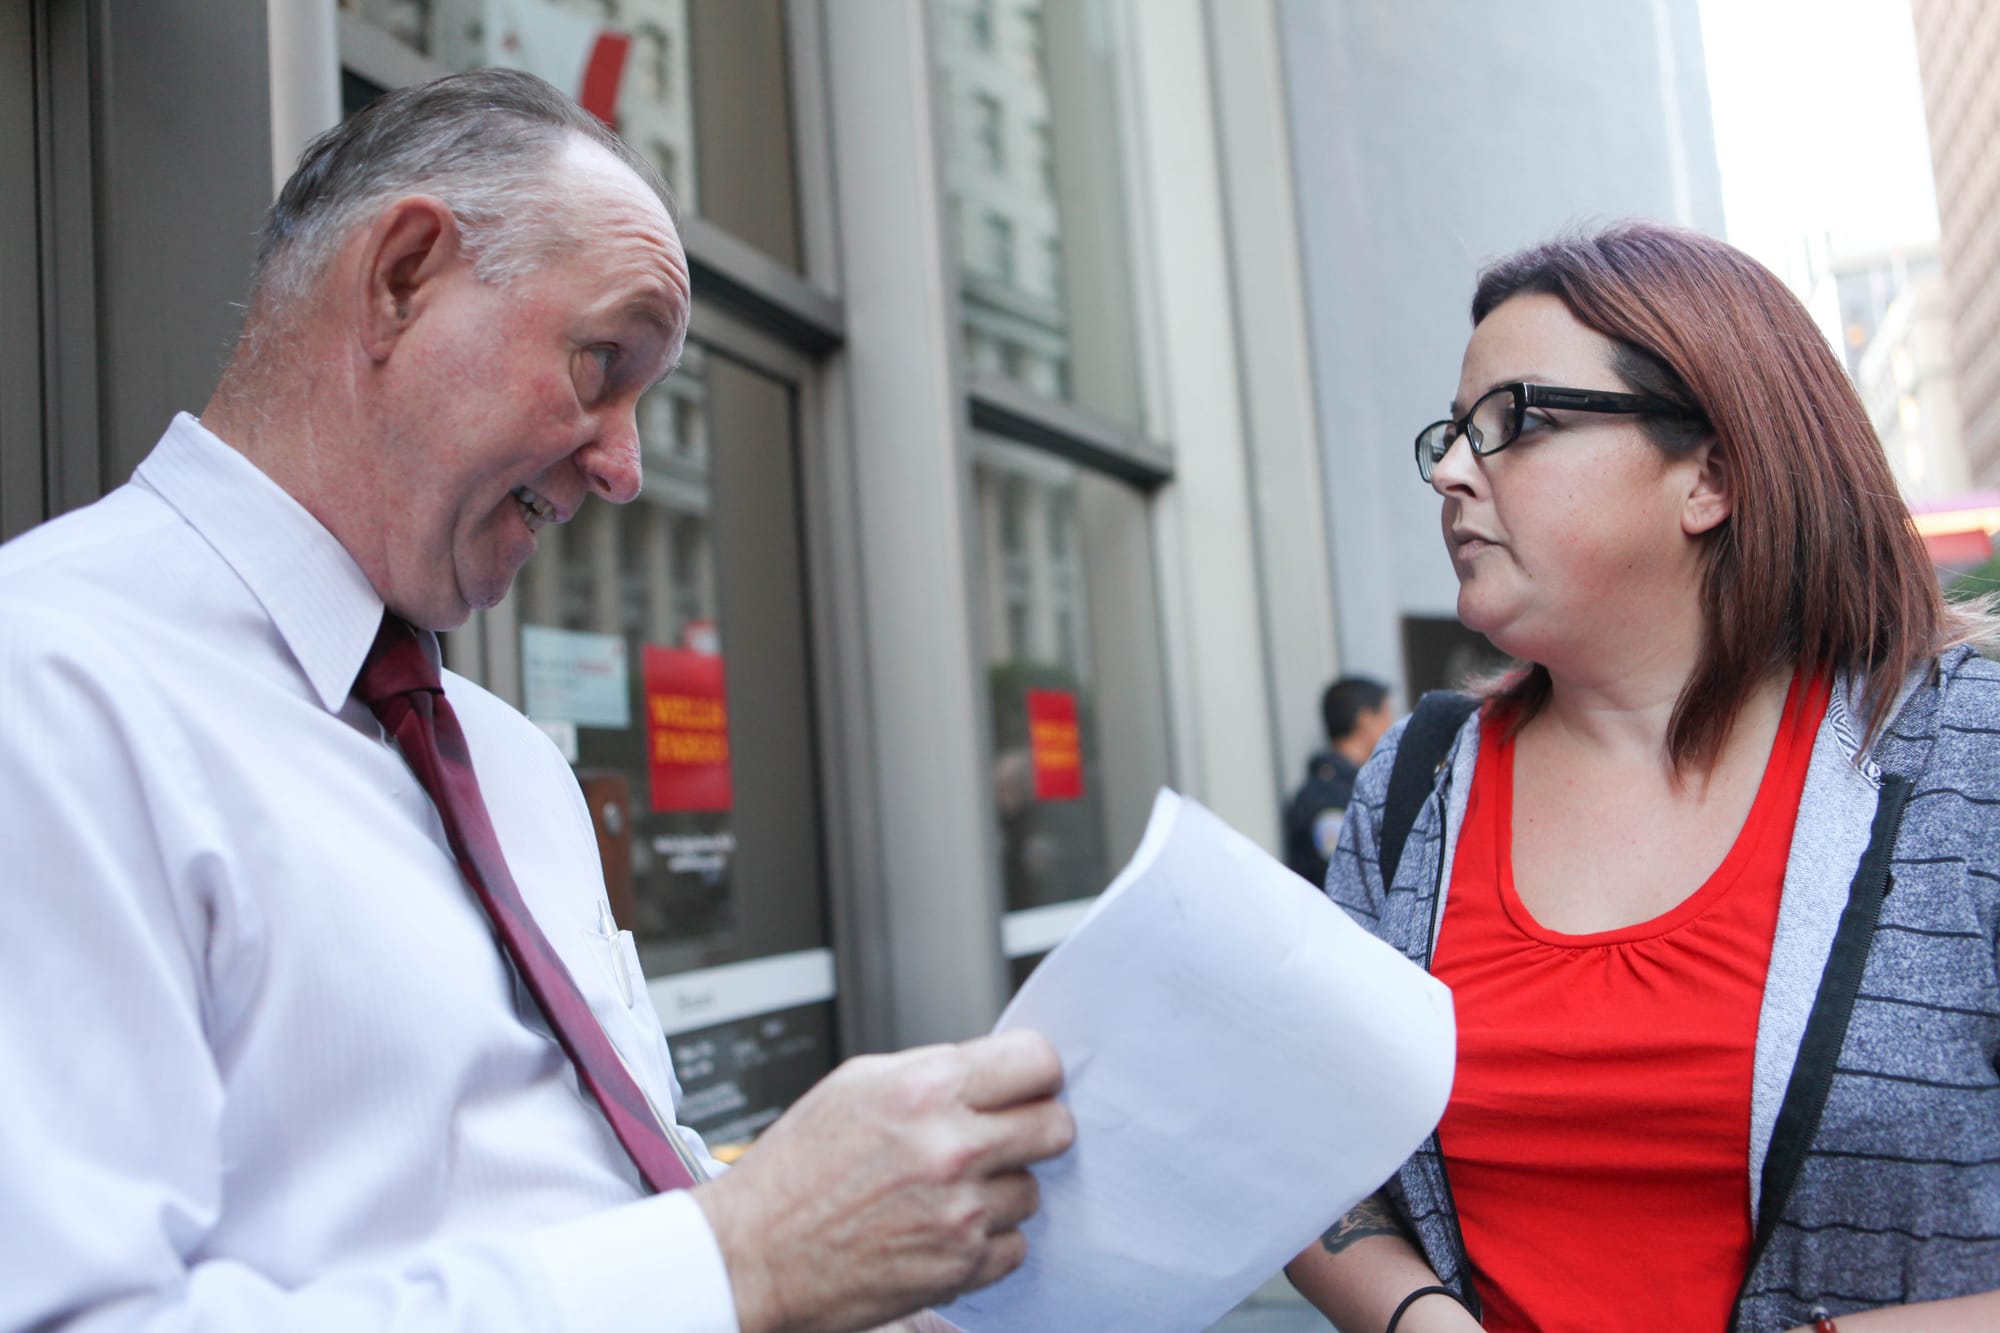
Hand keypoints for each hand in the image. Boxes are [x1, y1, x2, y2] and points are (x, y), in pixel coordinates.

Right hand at [694, 1029, 1073, 1332]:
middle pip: (1056, 1127)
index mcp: (926, 1089)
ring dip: (1002, 1190)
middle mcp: (952, 1148)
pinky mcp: (961, 1266)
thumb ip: (934, 1072)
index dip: (1035, 1073)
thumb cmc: (796, 1171)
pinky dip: (987, 1240)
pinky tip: (943, 1228)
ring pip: (1034, 1190)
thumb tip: (992, 1072)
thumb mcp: (856, 1085)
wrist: (753, 1255)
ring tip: (949, 1190)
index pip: (1037, 1062)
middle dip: (1034, 1128)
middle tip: (1003, 1136)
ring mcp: (961, 1212)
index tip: (1028, 1084)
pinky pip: (1015, 1245)